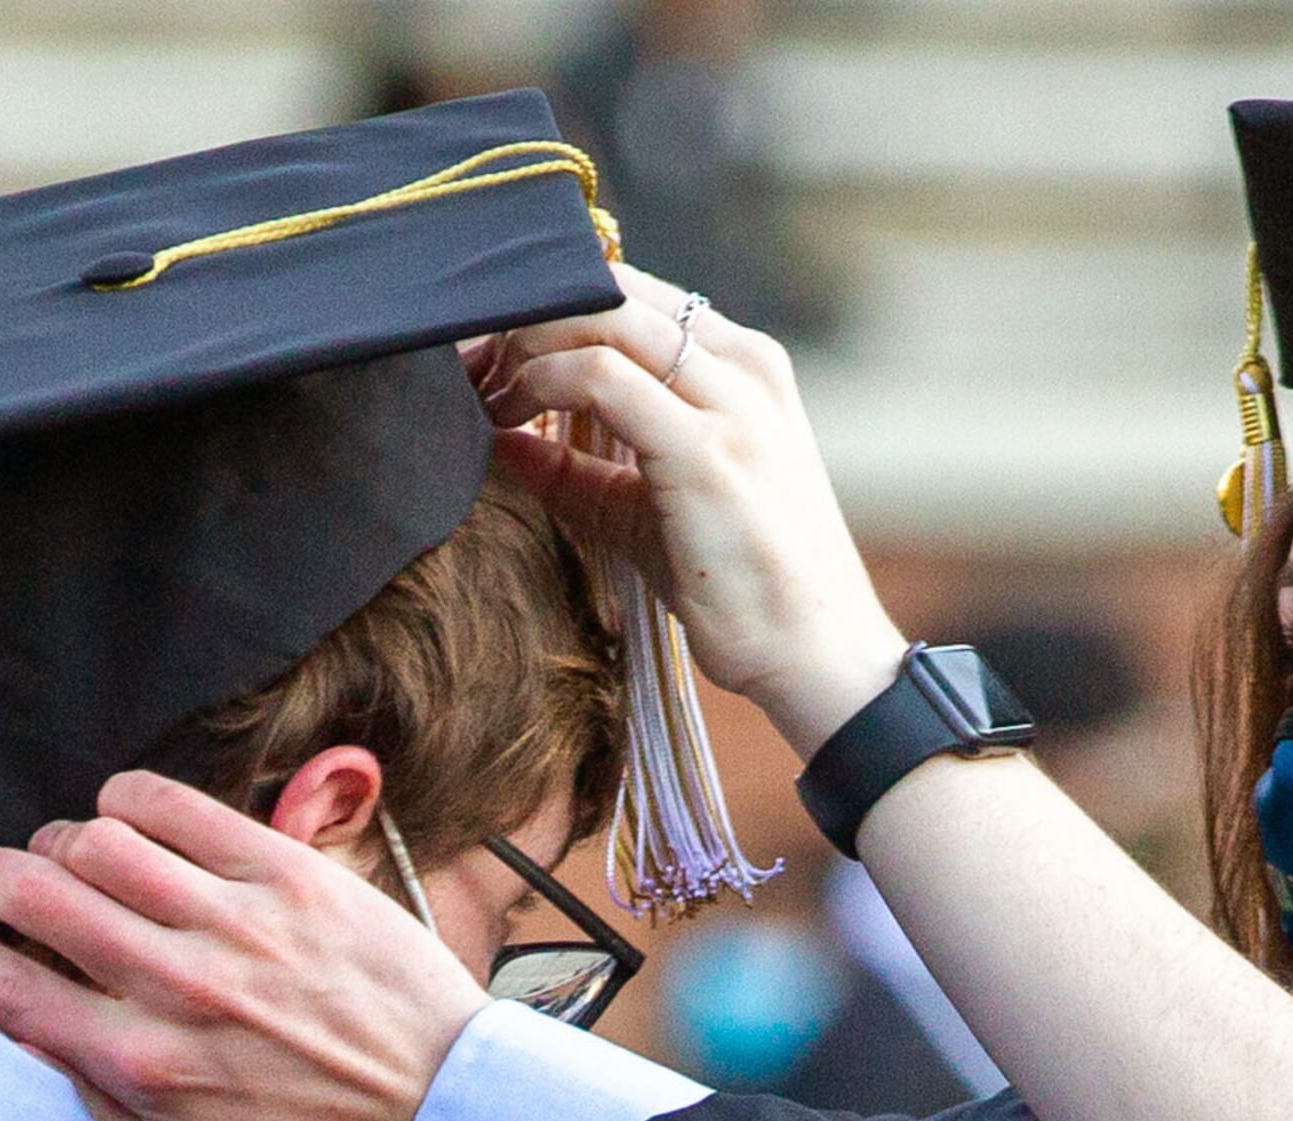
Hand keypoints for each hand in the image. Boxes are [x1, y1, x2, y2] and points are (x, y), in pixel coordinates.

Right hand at [0, 772, 487, 1120]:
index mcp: (144, 1069)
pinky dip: (129, 799)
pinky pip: (179, 806)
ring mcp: (237, 924)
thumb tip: (23, 1037)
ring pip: (98, 840)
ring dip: (60, 839)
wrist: (442, 1110)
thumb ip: (97, 1104)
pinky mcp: (291, 875)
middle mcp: (179, 989)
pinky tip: (123, 817)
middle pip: (34, 895)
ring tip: (65, 856)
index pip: (6, 988)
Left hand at [474, 266, 909, 759]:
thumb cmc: (746, 587)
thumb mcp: (654, 512)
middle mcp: (743, 368)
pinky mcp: (705, 450)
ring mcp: (731, 403)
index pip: (633, 295)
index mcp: (744, 366)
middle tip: (474, 367)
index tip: (494, 353)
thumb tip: (506, 443)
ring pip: (603, 318)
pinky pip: (601, 378)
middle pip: (612, 292)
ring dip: (526, 347)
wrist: (818, 655)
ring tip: (487, 394)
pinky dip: (542, 385)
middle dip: (527, 317)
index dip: (552, 310)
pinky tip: (509, 420)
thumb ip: (586, 471)